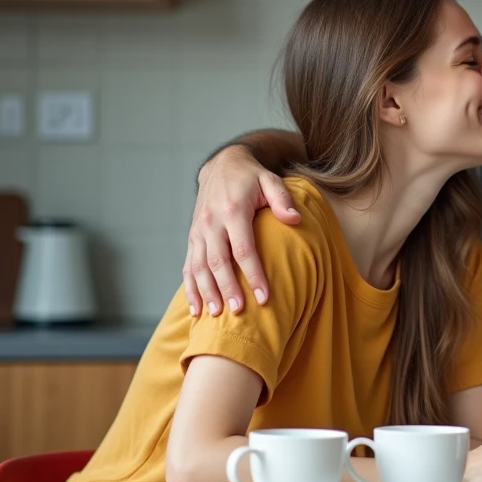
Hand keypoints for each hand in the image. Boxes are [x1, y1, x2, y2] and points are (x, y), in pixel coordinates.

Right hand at [184, 146, 299, 315]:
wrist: (221, 165)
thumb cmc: (251, 177)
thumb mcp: (270, 180)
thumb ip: (282, 199)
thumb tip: (294, 220)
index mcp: (232, 211)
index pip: (243, 249)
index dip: (253, 274)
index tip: (264, 297)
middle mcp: (211, 222)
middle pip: (218, 262)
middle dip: (228, 289)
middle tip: (238, 312)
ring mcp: (198, 231)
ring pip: (199, 267)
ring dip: (206, 292)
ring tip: (215, 315)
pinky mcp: (192, 237)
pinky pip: (188, 266)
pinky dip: (190, 288)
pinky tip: (196, 308)